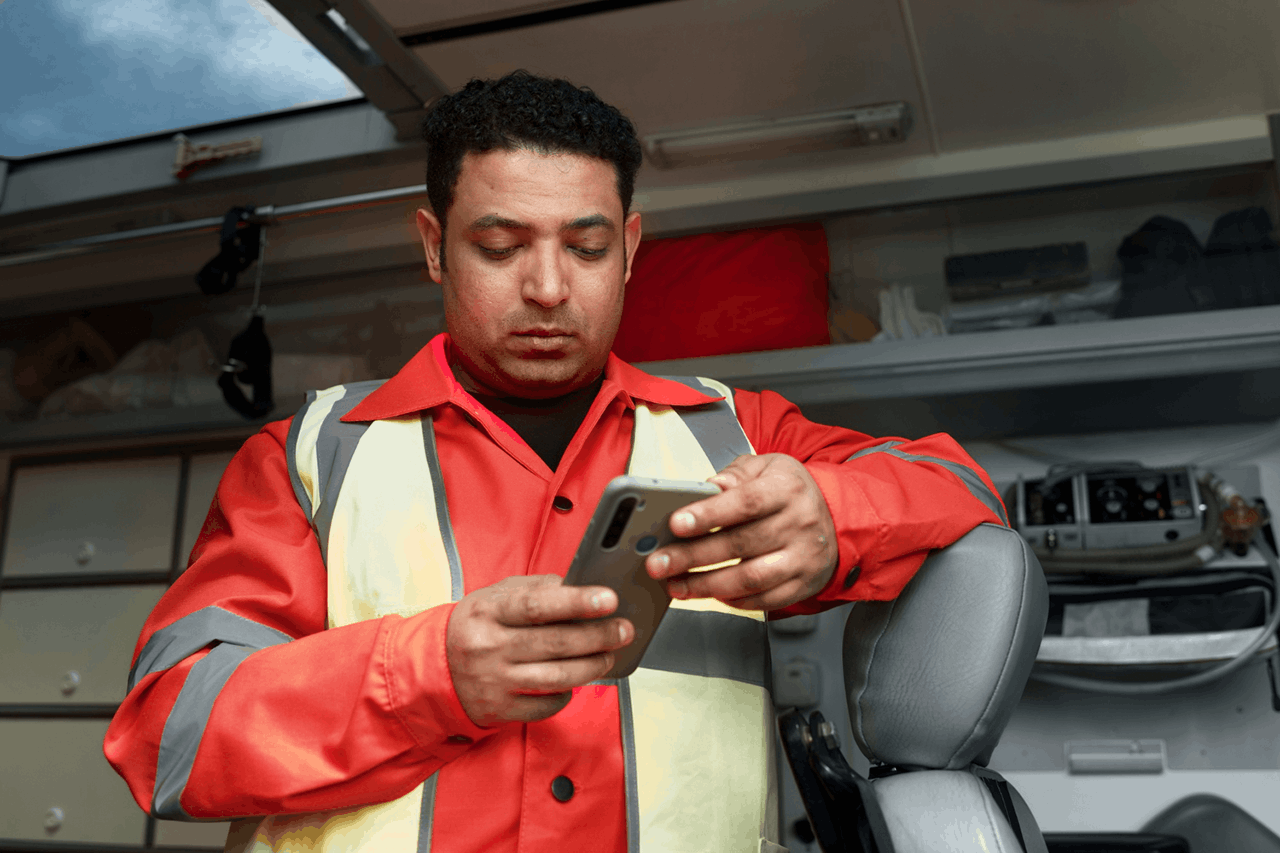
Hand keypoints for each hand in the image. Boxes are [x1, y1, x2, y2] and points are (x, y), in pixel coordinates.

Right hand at [446, 575, 632, 726]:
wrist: (434, 670)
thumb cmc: (474, 626)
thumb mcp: (494, 596)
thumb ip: (534, 589)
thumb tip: (577, 585)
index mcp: (488, 612)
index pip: (537, 606)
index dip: (577, 602)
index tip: (609, 599)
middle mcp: (490, 647)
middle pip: (555, 643)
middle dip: (598, 636)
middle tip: (624, 629)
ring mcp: (494, 681)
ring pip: (557, 676)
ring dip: (592, 665)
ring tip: (609, 655)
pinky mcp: (500, 709)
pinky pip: (546, 704)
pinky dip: (568, 692)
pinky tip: (576, 679)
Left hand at [645, 454, 838, 610]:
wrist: (837, 519)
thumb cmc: (790, 492)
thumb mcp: (767, 467)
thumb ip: (735, 475)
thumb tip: (708, 487)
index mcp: (786, 489)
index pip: (745, 503)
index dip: (708, 515)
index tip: (676, 524)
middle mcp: (798, 524)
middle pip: (741, 544)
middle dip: (693, 556)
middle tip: (660, 562)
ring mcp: (803, 559)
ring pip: (751, 578)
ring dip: (707, 585)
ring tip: (676, 585)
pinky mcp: (802, 585)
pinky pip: (764, 600)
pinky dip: (733, 600)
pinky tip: (709, 593)